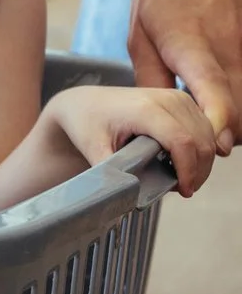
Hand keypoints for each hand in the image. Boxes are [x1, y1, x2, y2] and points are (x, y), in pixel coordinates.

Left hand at [48, 85, 219, 196]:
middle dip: (198, 170)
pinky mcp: (182, 99)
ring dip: (202, 161)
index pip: (181, 142)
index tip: (183, 190)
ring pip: (208, 135)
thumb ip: (115, 173)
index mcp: (144, 109)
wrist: (84, 103)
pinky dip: (201, 148)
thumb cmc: (86, 123)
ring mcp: (176, 97)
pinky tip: (183, 163)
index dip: (188, 170)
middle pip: (201, 140)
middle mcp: (165, 98)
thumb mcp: (93, 150)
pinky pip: (205, 128)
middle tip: (183, 189)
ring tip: (182, 179)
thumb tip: (133, 196)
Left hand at [128, 0, 241, 155]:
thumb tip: (155, 116)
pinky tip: (216, 102)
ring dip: (232, 123)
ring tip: (200, 129)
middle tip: (191, 150)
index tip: (209, 146)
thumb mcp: (139, 31)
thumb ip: (151, 77)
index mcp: (192, 45)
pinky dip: (238, 100)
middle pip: (240, 113)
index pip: (214, 93)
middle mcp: (229, 49)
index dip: (214, 125)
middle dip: (219, 138)